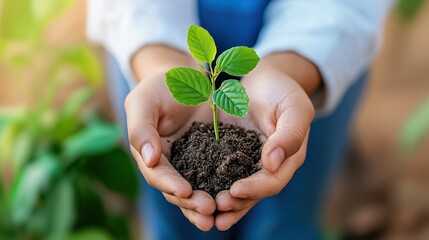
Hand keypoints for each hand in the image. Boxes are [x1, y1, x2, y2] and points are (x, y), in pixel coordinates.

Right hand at [126, 46, 215, 230]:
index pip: (157, 174)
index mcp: (150, 154)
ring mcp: (192, 163)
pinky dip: (225, 188)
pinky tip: (238, 198)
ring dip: (207, 204)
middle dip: (192, 202)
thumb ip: (141, 129)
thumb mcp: (144, 101)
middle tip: (209, 210)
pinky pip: (219, 176)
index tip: (186, 191)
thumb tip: (149, 160)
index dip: (170, 184)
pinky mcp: (212, 158)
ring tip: (220, 214)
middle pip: (178, 190)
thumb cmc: (159, 87)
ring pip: (198, 190)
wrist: (187, 79)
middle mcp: (171, 164)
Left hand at [214, 53, 320, 230]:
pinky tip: (194, 193)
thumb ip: (289, 135)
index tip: (235, 191)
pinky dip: (211, 185)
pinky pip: (222, 175)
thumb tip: (273, 163)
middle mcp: (270, 167)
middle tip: (216, 206)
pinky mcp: (232, 157)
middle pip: (254, 193)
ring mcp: (251, 164)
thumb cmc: (282, 90)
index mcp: (289, 158)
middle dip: (236, 202)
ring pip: (238, 190)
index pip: (273, 180)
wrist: (263, 80)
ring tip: (204, 211)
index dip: (255, 189)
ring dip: (223, 202)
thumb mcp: (293, 107)